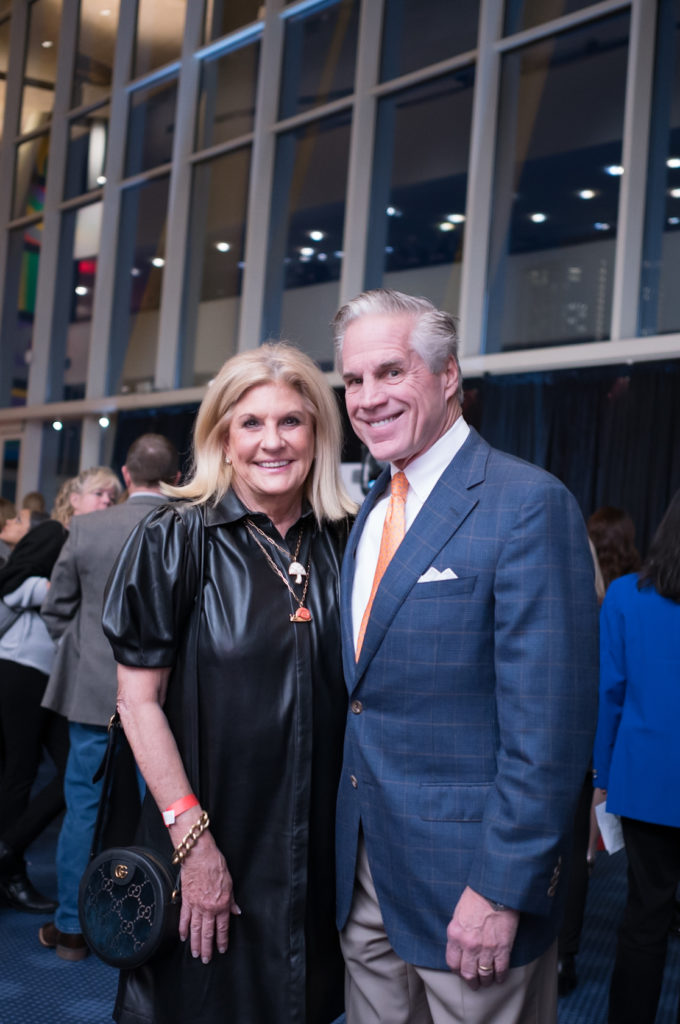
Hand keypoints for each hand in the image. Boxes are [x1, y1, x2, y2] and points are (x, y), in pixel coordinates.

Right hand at [177, 832, 240, 963]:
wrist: (199, 855)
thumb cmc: (215, 864)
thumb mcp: (230, 882)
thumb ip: (231, 900)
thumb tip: (236, 912)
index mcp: (221, 904)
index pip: (222, 928)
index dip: (222, 941)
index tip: (221, 949)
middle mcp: (208, 908)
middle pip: (207, 933)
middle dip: (207, 948)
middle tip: (206, 959)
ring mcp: (195, 905)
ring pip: (195, 929)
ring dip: (195, 943)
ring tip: (194, 954)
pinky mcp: (185, 900)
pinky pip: (184, 918)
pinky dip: (183, 929)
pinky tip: (183, 937)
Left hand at [445, 886, 518, 988]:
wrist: (495, 890)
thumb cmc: (476, 897)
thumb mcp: (458, 914)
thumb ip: (458, 933)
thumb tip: (459, 946)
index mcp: (455, 935)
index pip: (452, 963)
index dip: (457, 971)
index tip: (461, 973)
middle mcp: (468, 945)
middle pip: (468, 973)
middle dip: (471, 982)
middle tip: (475, 984)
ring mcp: (486, 948)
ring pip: (484, 975)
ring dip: (486, 981)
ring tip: (487, 982)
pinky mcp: (502, 948)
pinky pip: (500, 970)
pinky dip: (500, 977)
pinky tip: (500, 978)